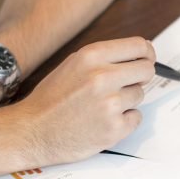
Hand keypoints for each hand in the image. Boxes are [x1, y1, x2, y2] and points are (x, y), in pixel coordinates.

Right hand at [14, 37, 154, 164]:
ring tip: (102, 107)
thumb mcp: (73, 65)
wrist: (32, 132)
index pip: (139, 46)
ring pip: (139, 95)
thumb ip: (104, 59)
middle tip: (126, 86)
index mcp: (92, 56)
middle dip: (140, 78)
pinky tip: (103, 121)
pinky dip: (125, 121)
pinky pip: (136, 118)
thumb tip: (140, 54)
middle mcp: (103, 77)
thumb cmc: (51, 100)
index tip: (147, 60)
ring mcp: (110, 104)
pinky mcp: (114, 128)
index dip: (147, 54)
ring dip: (127, 101)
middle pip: (146, 70)